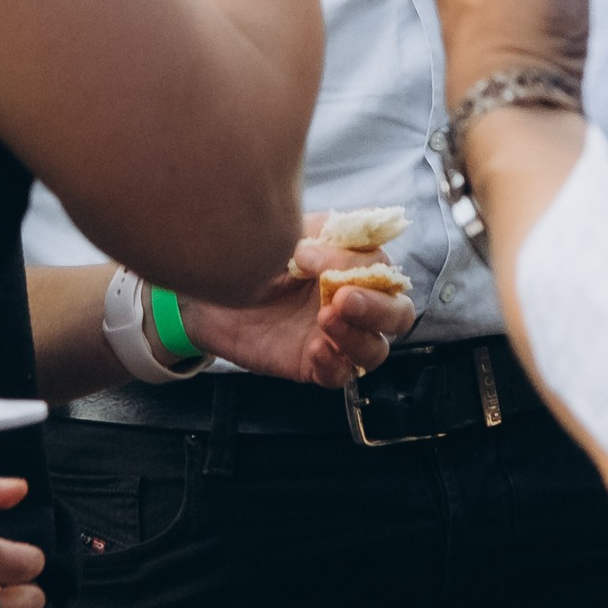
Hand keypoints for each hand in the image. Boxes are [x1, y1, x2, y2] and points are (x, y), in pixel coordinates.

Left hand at [175, 214, 414, 386]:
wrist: (209, 289)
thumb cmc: (255, 256)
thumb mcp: (289, 233)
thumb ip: (325, 233)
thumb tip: (347, 233)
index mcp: (354, 267)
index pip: (383, 269)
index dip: (356, 263)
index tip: (310, 255)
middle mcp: (355, 303)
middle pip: (397, 315)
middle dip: (378, 308)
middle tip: (343, 298)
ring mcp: (337, 336)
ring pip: (375, 349)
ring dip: (357, 336)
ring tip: (324, 320)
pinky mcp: (314, 364)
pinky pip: (339, 374)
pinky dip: (333, 364)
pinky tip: (316, 349)